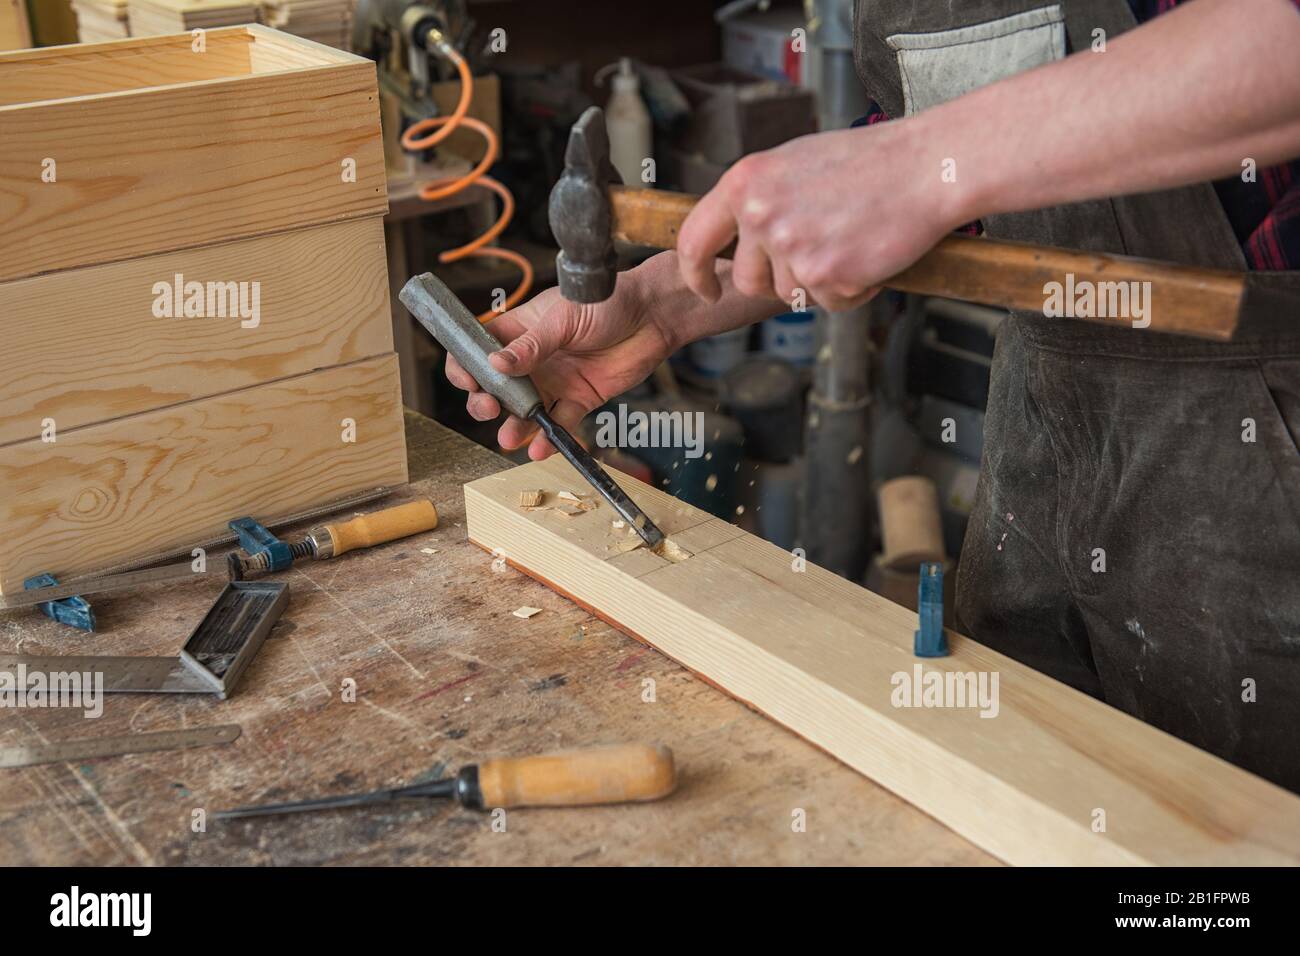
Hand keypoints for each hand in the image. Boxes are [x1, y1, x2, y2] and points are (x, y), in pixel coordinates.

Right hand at [445, 278, 672, 459]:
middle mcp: (532, 359)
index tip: (466, 380)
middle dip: (485, 401)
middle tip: (488, 408)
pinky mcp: (579, 398)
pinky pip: (559, 423)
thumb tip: (494, 364)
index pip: (479, 350)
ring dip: (513, 427)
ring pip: (524, 411)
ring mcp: (554, 380)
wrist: (652, 316)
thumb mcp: (563, 318)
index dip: (465, 366)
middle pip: (496, 387)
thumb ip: (532, 345)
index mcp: (519, 330)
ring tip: (509, 438)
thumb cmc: (607, 300)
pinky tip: (540, 448)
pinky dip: (549, 439)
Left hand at [676, 118, 967, 311]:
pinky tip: (869, 253)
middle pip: (748, 280)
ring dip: (819, 281)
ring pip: (790, 293)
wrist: (926, 168)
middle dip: (778, 279)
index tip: (706, 288)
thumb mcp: (792, 165)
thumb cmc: (868, 163)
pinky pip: (827, 302)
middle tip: (818, 253)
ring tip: (850, 240)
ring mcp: (791, 246)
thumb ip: (757, 200)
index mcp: (745, 181)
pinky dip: (851, 290)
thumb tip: (732, 238)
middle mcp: (760, 214)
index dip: (695, 274)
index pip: (693, 241)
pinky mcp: (825, 274)